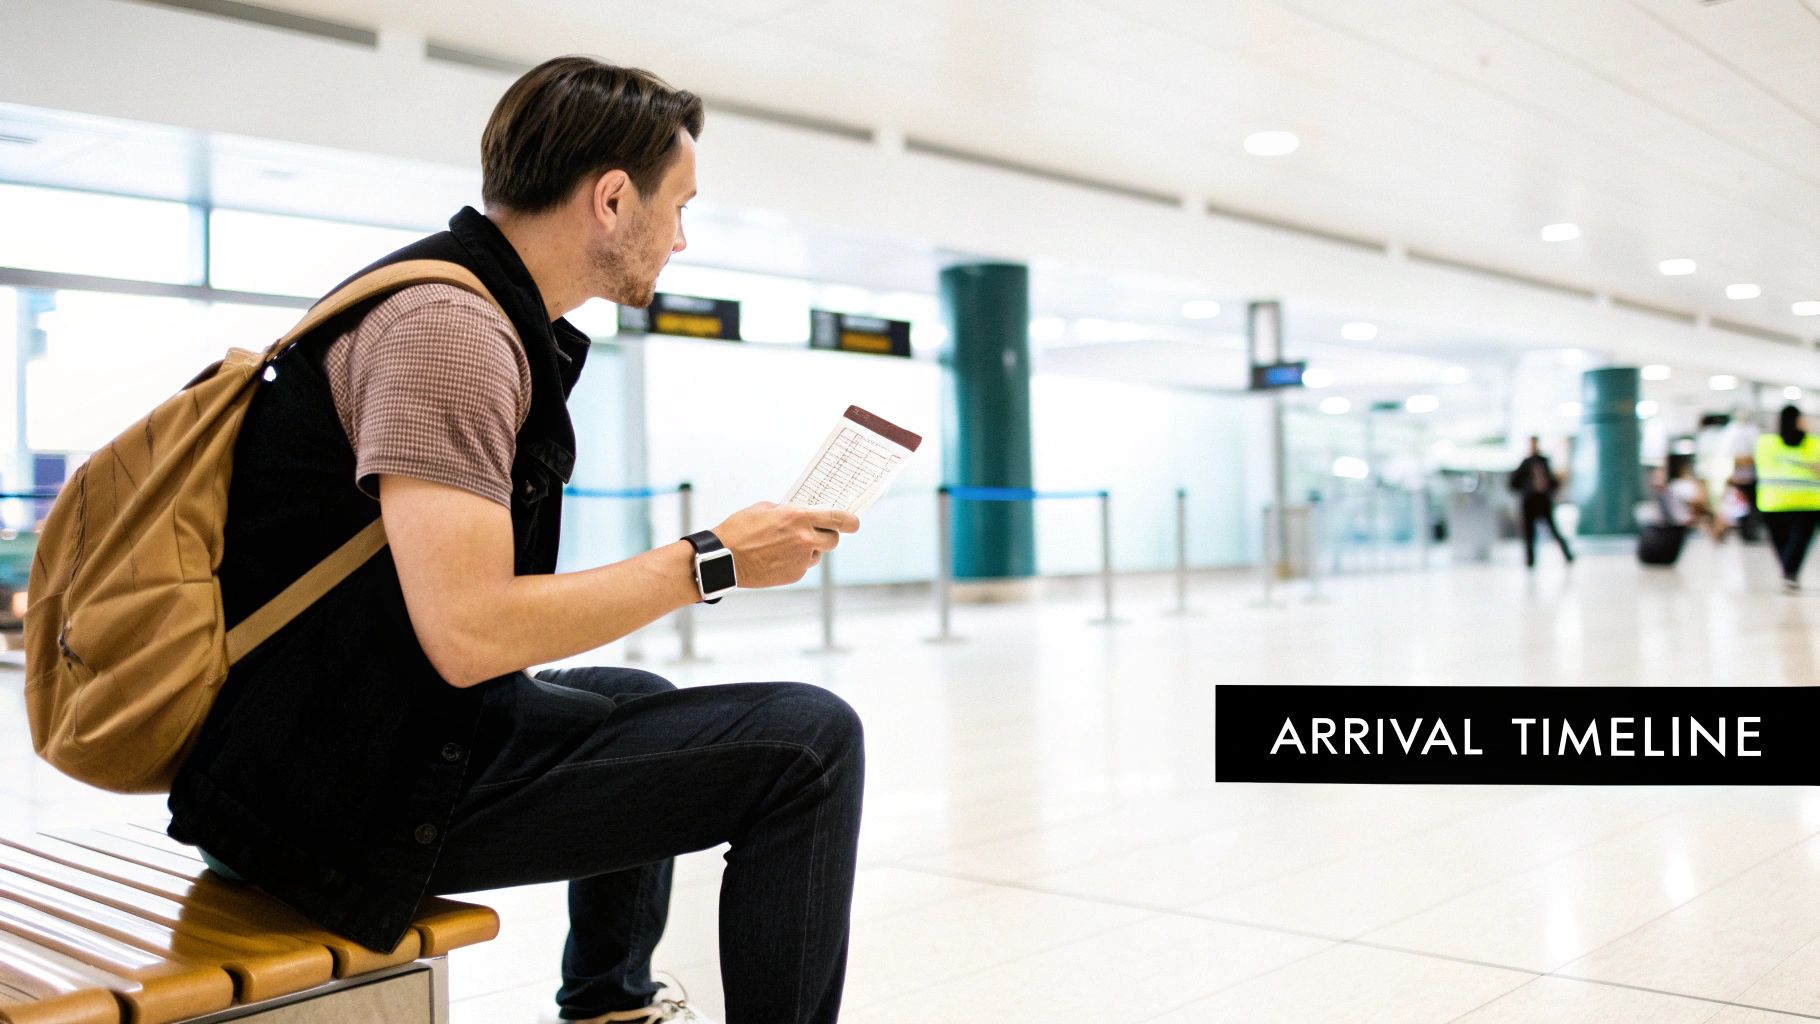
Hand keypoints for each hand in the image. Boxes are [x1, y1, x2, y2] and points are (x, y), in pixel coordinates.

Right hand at [712, 502, 859, 588]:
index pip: (838, 519)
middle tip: (814, 533)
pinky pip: (804, 566)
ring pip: (818, 554)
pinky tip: (777, 558)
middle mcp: (805, 539)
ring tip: (785, 546)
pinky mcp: (794, 575)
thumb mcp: (765, 509)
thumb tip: (803, 514)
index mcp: (799, 517)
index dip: (850, 521)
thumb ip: (789, 511)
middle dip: (827, 535)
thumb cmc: (740, 530)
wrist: (723, 558)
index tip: (854, 523)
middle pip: (833, 540)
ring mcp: (801, 560)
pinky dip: (796, 561)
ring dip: (809, 549)